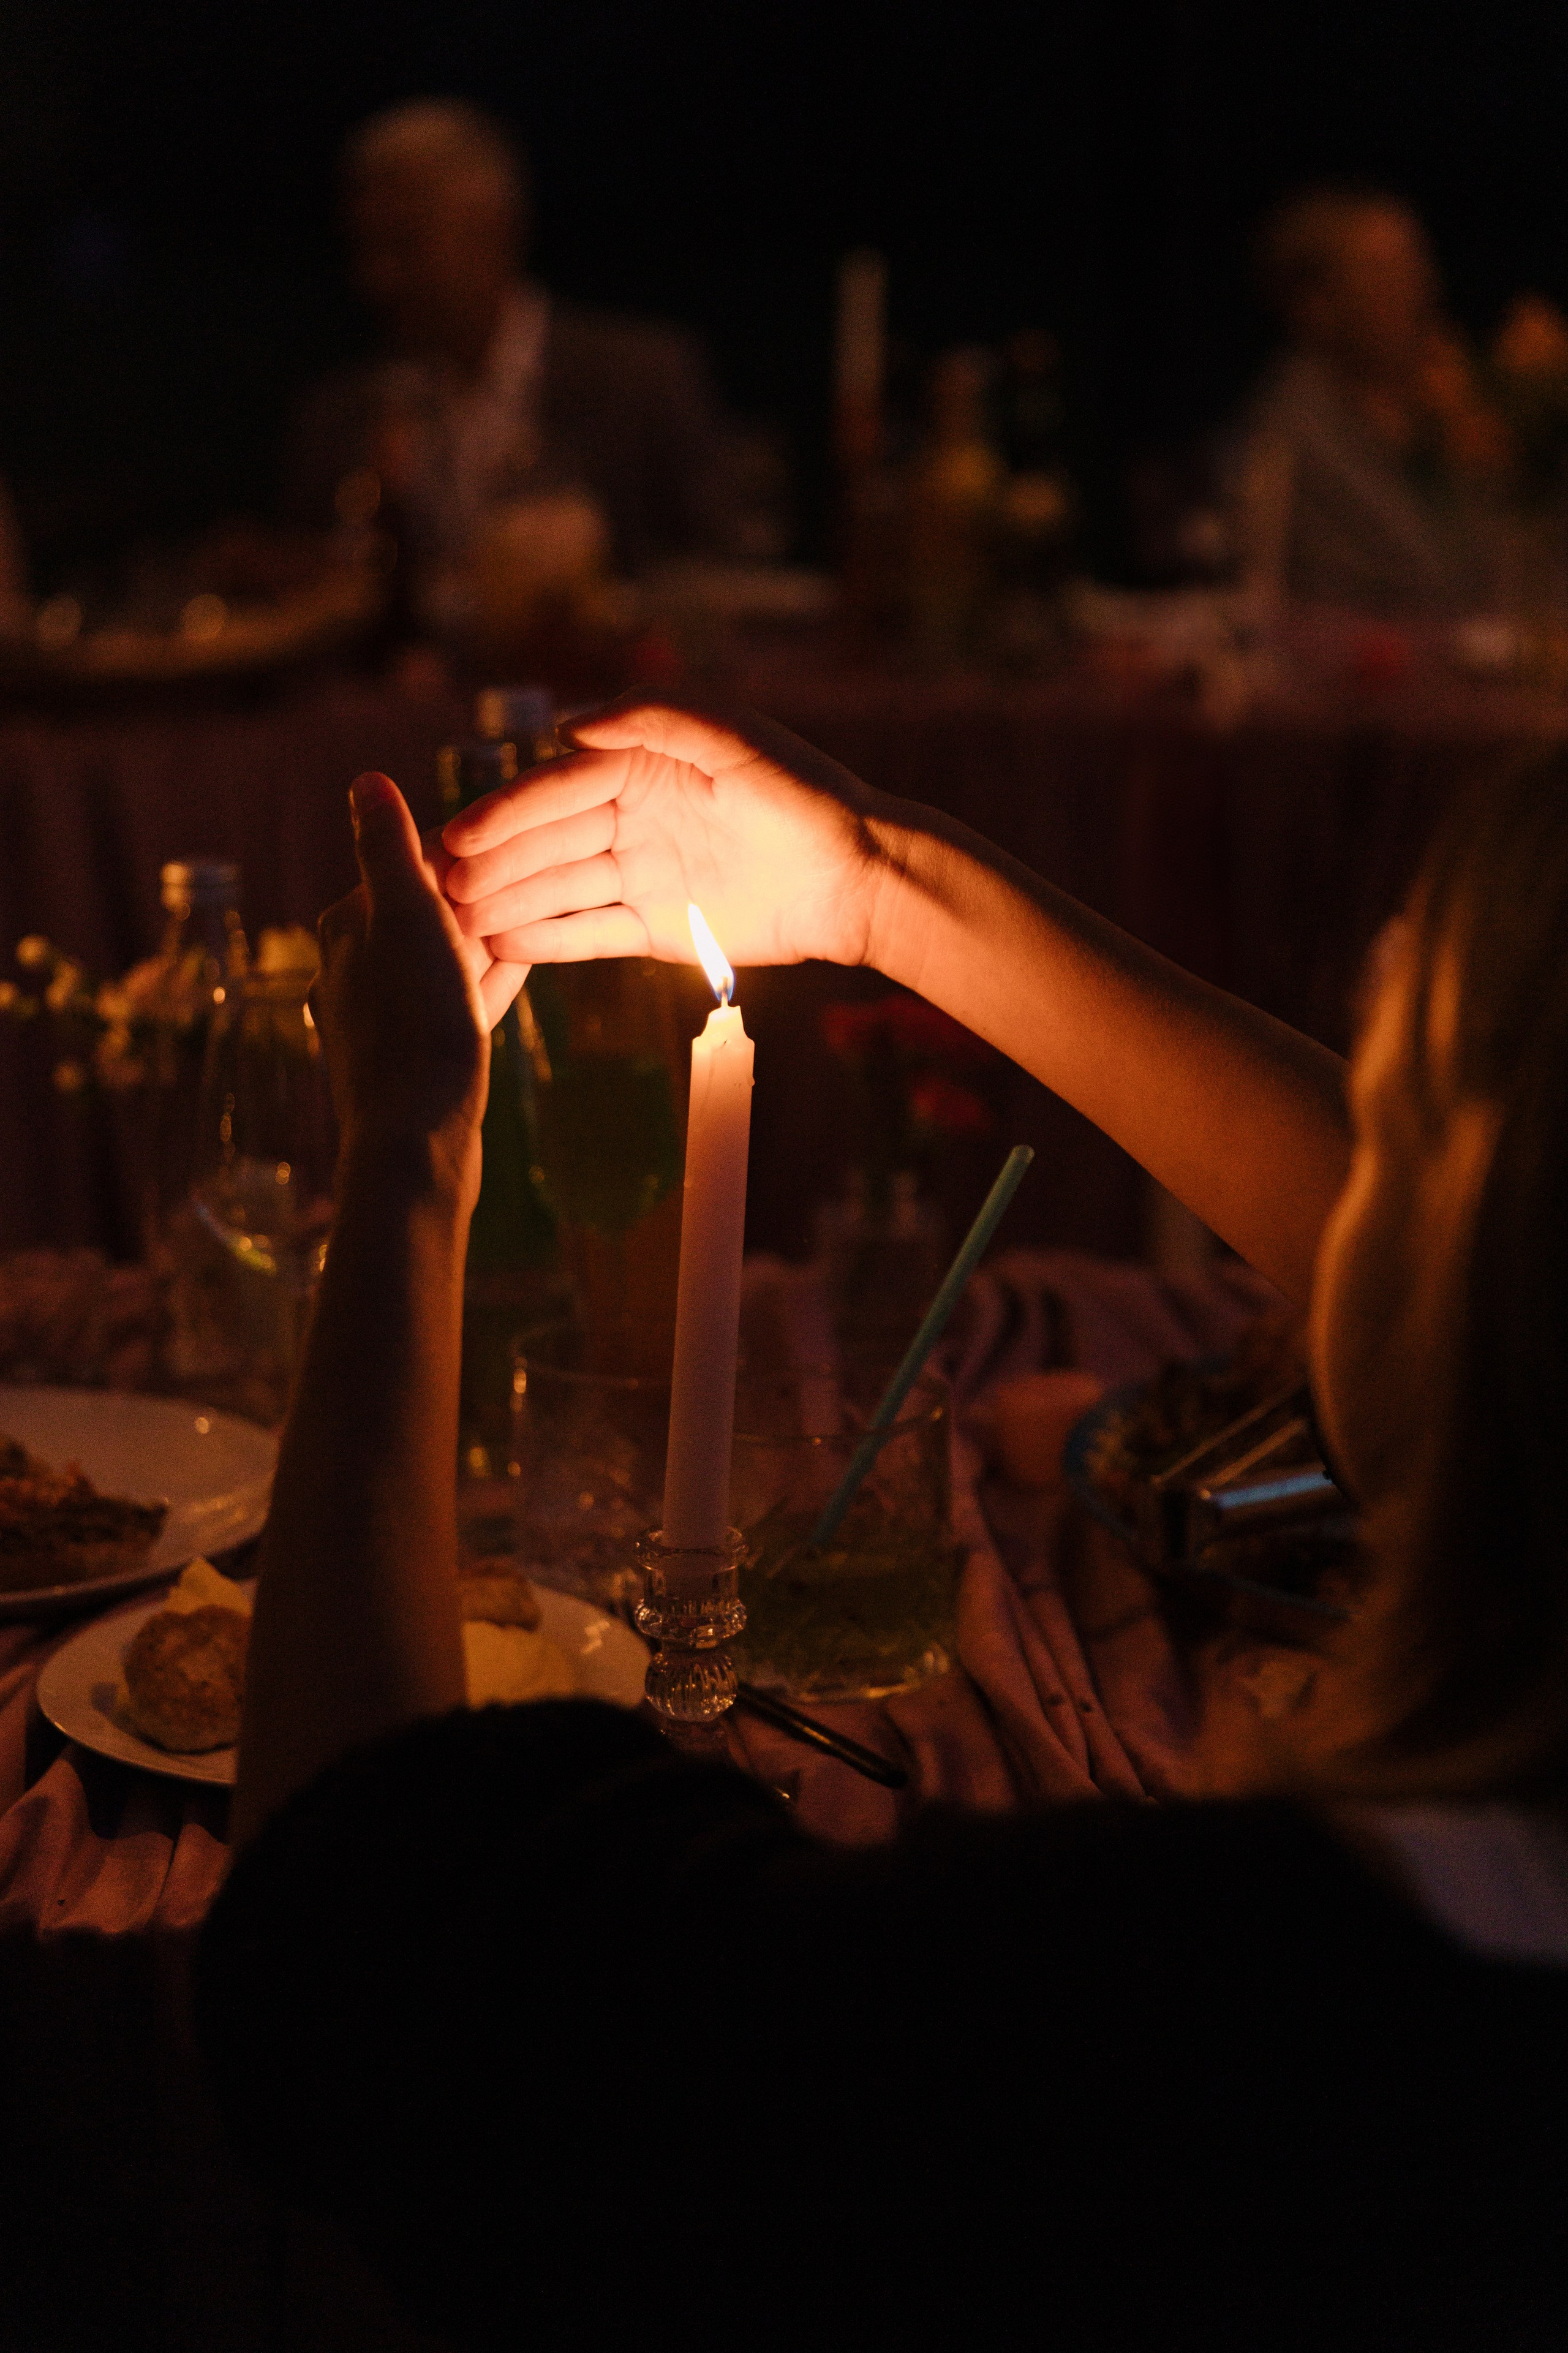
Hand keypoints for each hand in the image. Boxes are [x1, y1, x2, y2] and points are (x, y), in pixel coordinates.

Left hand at [314, 773, 528, 1191]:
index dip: (470, 848)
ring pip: (444, 959)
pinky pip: (453, 1004)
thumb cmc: (415, 1028)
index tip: (521, 833)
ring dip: (486, 937)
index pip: (413, 862)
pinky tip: (514, 972)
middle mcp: (351, 968)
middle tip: (544, 872)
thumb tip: (365, 780)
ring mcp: (380, 1019)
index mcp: (347, 926)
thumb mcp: (407, 919)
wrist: (415, 1145)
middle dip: (479, 893)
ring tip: (536, 916)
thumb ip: (388, 849)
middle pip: (429, 911)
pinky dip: (483, 983)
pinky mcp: (409, 1059)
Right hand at [439, 701, 890, 971]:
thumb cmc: (802, 793)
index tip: (458, 835)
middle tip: (435, 885)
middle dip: (491, 861)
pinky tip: (501, 944)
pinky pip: (590, 934)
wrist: (856, 874)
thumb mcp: (733, 737)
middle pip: (547, 841)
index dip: (506, 813)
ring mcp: (640, 875)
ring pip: (559, 889)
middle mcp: (632, 818)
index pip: (559, 789)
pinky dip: (548, 941)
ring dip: (506, 901)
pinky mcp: (655, 928)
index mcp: (641, 766)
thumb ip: (654, 716)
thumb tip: (569, 724)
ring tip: (453, 920)